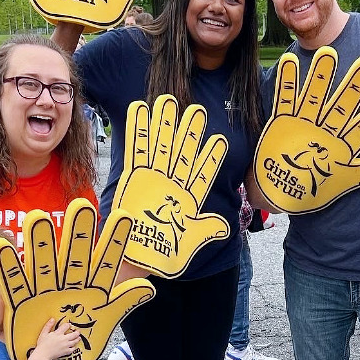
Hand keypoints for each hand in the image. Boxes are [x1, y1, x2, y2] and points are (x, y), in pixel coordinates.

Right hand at [0, 199, 154, 359]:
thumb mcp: (106, 319)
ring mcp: (45, 290)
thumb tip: (149, 287)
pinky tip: (0, 246)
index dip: (115, 241)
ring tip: (38, 217)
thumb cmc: (85, 338)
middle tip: (81, 206)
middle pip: (75, 255)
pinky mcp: (22, 303)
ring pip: (44, 263)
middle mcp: (69, 283)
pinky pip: (14, 284)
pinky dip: (7, 267)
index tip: (124, 217)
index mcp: (92, 287)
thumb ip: (123, 301)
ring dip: (40, 242)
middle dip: (79, 233)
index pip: (107, 261)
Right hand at [33, 317, 82, 359]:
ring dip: (77, 338)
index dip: (68, 324)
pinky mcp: (66, 351)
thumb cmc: (42, 345)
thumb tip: (52, 319)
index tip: (69, 325)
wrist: (43, 354)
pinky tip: (73, 346)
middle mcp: (63, 339)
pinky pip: (73, 349)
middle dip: (77, 332)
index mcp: (58, 333)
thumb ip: (48, 325)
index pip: (66, 326)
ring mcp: (66, 345)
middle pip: (74, 334)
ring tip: (79, 337)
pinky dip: (74, 347)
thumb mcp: (44, 333)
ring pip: (75, 341)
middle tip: (78, 331)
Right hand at [112, 95, 229, 276]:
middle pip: (183, 153)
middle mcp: (172, 185)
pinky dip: (139, 130)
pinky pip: (137, 150)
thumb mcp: (192, 241)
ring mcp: (153, 179)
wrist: (137, 259)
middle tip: (197, 109)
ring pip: (161, 146)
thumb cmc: (164, 254)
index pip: (204, 173)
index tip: (221, 140)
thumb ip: (207, 229)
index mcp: (189, 199)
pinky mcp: (134, 178)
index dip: (211, 157)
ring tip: (168, 100)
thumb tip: (225, 227)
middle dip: (190, 132)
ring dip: (164, 124)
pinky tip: (141, 109)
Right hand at [254, 47, 359, 212]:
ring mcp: (305, 123)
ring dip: (320, 76)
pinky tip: (289, 61)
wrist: (281, 193)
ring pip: (315, 96)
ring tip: (328, 52)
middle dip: (355, 85)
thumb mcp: (340, 182)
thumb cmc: (313, 189)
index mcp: (342, 145)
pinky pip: (285, 99)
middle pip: (342, 105)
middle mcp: (325, 130)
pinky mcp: (284, 122)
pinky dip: (287, 82)